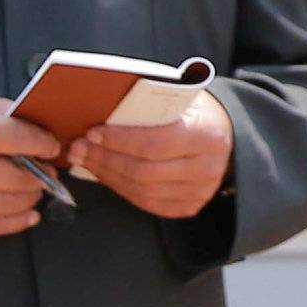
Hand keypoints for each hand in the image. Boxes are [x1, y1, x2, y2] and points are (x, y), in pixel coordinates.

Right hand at [0, 96, 62, 240]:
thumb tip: (24, 114)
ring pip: (10, 204)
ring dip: (31, 197)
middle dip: (41, 173)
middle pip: (20, 175)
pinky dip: (15, 222)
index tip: (52, 145)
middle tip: (48, 169)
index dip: (44, 142)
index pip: (19, 137)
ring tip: (35, 188)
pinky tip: (25, 214)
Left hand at [66, 90, 234, 217]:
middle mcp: (206, 168)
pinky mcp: (189, 206)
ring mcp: (199, 192)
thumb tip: (103, 111)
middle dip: (105, 159)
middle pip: (143, 171)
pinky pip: (146, 202)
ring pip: (141, 189)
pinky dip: (121, 188)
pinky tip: (105, 174)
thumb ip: (151, 106)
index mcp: (206, 136)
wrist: (228, 136)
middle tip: (78, 148)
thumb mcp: (181, 100)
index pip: (154, 144)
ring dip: (107, 175)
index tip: (92, 133)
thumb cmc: (196, 112)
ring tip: (85, 159)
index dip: (119, 141)